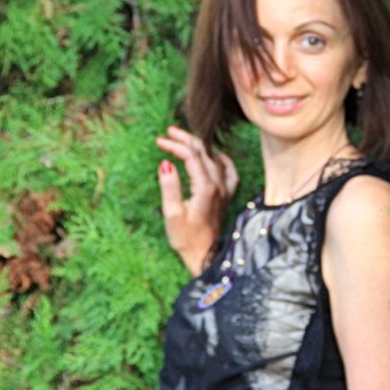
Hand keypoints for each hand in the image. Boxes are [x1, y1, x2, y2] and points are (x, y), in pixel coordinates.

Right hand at [156, 125, 238, 274]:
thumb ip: (170, 186)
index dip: (175, 145)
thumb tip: (165, 163)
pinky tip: (217, 157)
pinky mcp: (225, 198)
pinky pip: (229, 173)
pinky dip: (222, 161)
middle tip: (169, 132)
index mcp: (205, 187)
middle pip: (204, 153)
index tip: (159, 141)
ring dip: (200, 147)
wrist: (205, 257)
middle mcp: (218, 185)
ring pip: (215, 159)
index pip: (191, 155)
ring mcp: (224, 191)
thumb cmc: (187, 239)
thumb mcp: (172, 213)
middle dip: (186, 140)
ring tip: (184, 140)